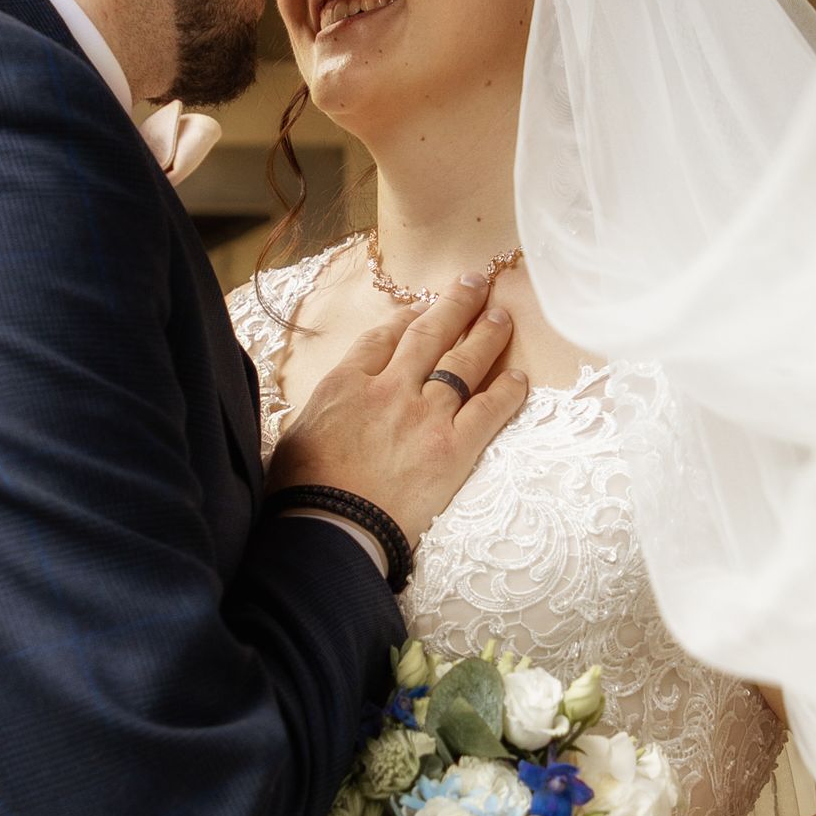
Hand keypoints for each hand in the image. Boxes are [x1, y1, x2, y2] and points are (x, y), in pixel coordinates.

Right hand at [268, 275, 529, 545]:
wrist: (331, 532)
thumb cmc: (304, 492)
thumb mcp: (295, 434)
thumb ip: (320, 408)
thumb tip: (329, 406)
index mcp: (346, 383)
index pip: (382, 338)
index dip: (405, 319)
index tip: (419, 310)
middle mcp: (390, 388)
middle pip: (428, 334)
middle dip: (454, 305)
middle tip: (475, 284)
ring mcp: (424, 415)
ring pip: (463, 362)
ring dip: (486, 335)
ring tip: (502, 317)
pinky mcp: (453, 448)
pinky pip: (489, 410)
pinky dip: (507, 391)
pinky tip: (519, 378)